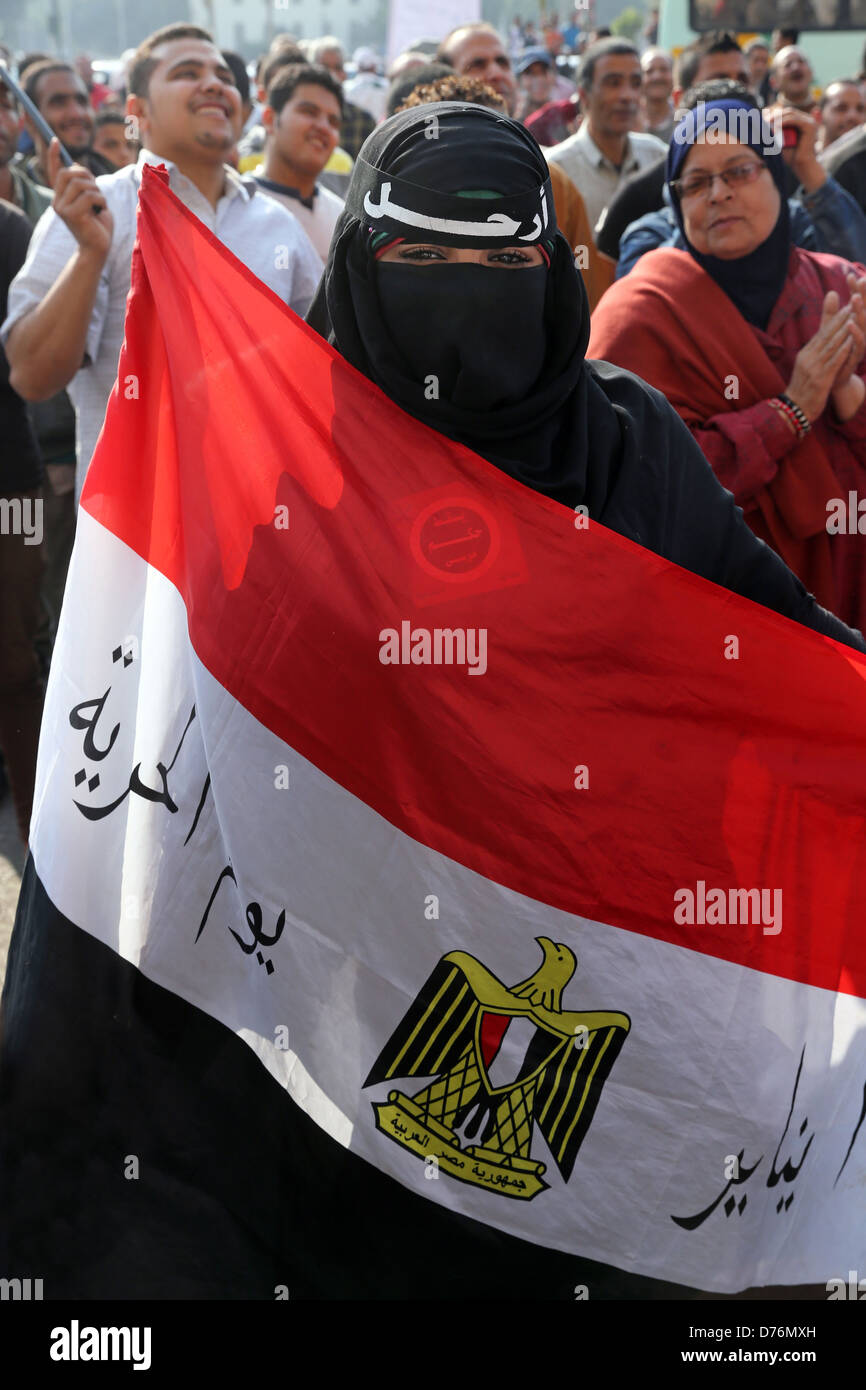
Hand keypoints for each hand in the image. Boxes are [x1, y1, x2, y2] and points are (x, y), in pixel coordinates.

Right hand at [47, 137, 112, 260]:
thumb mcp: (92, 201)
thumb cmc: (98, 226)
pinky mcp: (71, 215)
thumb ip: (84, 185)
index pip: (54, 172)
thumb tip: (77, 165)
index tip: (54, 140)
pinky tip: (102, 210)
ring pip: (80, 183)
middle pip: (68, 173)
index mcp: (61, 197)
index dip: (54, 156)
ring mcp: (62, 208)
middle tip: (97, 190)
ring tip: (101, 204)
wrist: (98, 249)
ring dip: (97, 190)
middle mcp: (57, 201)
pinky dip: (101, 200)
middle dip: (87, 175)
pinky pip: (89, 195)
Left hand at [766, 104, 825, 192]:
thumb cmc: (790, 156)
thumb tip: (762, 119)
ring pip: (790, 113)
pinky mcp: (810, 125)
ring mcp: (810, 121)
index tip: (762, 120)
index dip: (774, 115)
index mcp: (801, 121)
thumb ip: (773, 130)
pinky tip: (774, 127)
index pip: (786, 113)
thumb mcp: (779, 140)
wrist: (801, 166)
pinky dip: (783, 122)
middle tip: (763, 121)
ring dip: (777, 118)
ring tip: (767, 124)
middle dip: (774, 115)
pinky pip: (794, 119)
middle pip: (788, 111)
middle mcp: (807, 119)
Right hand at [785, 289, 856, 420]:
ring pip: (832, 345)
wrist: (795, 410)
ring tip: (856, 316)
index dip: (836, 317)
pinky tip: (852, 341)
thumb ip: (816, 351)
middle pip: (827, 334)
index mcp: (806, 353)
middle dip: (842, 318)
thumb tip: (822, 337)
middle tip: (855, 303)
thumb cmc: (804, 388)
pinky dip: (844, 350)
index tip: (848, 305)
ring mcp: (814, 368)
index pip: (822, 332)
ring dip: (845, 330)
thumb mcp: (807, 367)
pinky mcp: (821, 380)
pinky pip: (834, 362)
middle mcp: (809, 358)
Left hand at [831, 269, 865, 385]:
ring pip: (864, 323)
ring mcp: (861, 342)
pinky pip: (859, 342)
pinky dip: (855, 332)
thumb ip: (831, 312)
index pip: (858, 302)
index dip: (855, 289)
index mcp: (856, 322)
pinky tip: (850, 323)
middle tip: (861, 279)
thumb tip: (832, 292)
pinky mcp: (857, 354)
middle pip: (865, 309)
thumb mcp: (831, 329)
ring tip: (854, 298)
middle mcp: (862, 330)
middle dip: (864, 295)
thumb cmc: (835, 351)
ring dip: (860, 310)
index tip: (849, 274)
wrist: (835, 378)